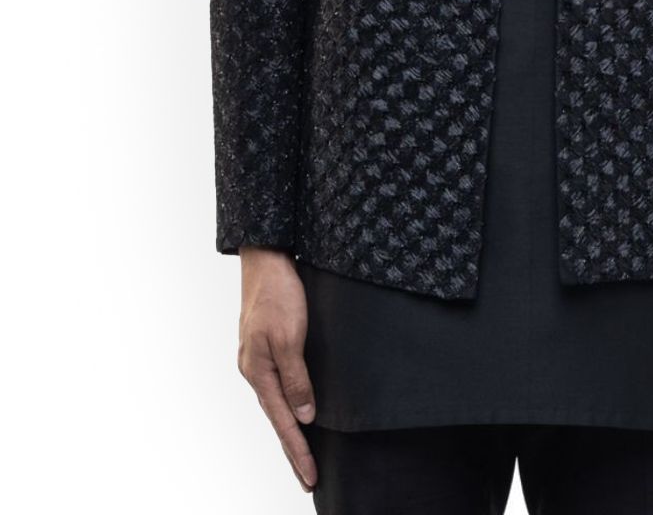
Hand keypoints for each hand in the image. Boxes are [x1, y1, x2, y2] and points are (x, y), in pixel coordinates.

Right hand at [236, 247, 318, 491]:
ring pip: (277, 404)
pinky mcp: (268, 347)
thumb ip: (295, 377)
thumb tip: (304, 415)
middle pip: (277, 419)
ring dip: (291, 431)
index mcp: (258, 371)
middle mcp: (255, 370)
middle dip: (293, 451)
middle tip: (308, 480)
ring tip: (304, 456)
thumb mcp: (289, 336)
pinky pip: (279, 386)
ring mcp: (259, 359)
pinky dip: (289, 406)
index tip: (312, 478)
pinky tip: (298, 411)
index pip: (282, 422)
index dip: (298, 451)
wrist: (266, 258)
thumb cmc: (278, 293)